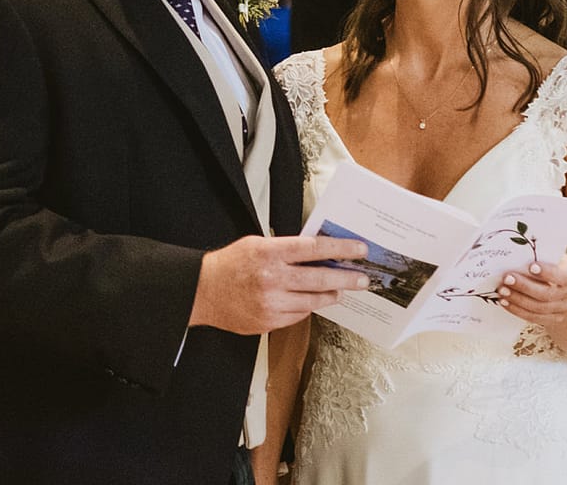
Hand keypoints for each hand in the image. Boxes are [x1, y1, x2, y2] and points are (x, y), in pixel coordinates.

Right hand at [189, 234, 370, 335]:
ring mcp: (272, 303)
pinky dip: (307, 307)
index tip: (359, 249)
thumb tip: (318, 251)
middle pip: (321, 278)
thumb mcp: (256, 244)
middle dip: (347, 278)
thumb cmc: (229, 265)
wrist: (203, 292)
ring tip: (340, 290)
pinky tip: (310, 301)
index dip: (341, 248)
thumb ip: (285, 248)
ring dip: (330, 294)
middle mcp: (273, 278)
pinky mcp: (270, 322)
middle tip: (363, 278)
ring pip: (314, 301)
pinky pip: (299, 315)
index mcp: (269, 253)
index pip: (314, 248)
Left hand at [498, 256, 566, 325]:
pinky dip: (517, 310)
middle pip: (548, 294)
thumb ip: (536, 255)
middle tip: (507, 278)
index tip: (530, 266)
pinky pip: (535, 318)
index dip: (547, 272)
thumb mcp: (548, 255)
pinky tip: (505, 302)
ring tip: (502, 290)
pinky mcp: (554, 319)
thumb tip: (513, 254)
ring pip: (540, 308)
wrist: (560, 284)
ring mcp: (564, 308)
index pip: (563, 275)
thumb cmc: (548, 264)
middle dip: (525, 286)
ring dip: (518, 299)